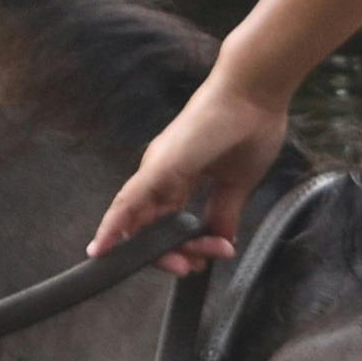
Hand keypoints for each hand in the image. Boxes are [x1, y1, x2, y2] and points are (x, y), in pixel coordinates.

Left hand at [93, 69, 289, 270]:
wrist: (257, 93)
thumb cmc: (252, 128)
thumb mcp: (238, 183)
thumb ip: (225, 212)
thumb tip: (222, 241)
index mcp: (180, 178)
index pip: (168, 223)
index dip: (180, 247)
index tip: (201, 263)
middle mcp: (161, 175)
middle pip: (151, 226)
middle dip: (171, 254)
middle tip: (194, 267)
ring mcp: (157, 168)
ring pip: (138, 219)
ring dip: (155, 249)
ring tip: (181, 265)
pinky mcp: (159, 165)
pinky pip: (128, 200)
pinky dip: (116, 225)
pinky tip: (104, 247)